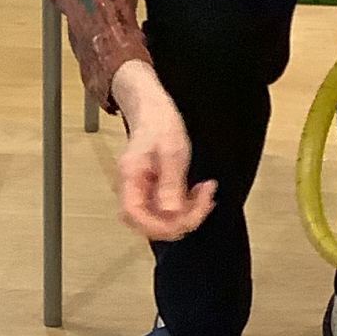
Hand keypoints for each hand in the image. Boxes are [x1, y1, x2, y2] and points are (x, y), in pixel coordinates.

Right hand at [112, 59, 215, 240]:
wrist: (153, 109)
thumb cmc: (159, 124)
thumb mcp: (172, 152)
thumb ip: (170, 184)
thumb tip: (172, 214)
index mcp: (129, 178)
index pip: (135, 216)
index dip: (161, 226)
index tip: (189, 215)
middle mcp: (131, 190)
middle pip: (149, 225)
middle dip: (181, 220)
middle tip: (206, 200)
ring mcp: (141, 192)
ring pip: (161, 220)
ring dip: (188, 214)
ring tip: (207, 193)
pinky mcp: (152, 192)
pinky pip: (167, 210)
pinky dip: (187, 207)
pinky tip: (201, 193)